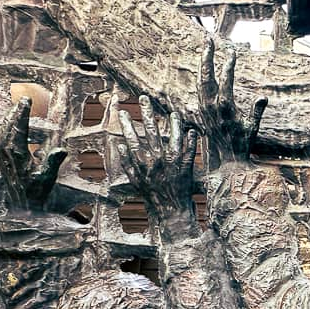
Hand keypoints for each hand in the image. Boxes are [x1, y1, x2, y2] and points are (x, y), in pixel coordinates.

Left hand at [0, 97, 66, 211]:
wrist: (22, 205)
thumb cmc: (36, 191)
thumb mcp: (47, 177)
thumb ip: (53, 162)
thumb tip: (62, 149)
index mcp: (17, 153)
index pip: (19, 127)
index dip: (23, 112)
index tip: (27, 100)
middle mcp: (6, 152)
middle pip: (8, 124)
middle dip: (15, 111)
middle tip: (23, 101)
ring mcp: (1, 154)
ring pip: (1, 129)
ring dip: (8, 118)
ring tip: (16, 109)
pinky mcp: (0, 157)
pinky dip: (3, 127)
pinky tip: (9, 125)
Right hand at [116, 95, 199, 238]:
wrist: (170, 210)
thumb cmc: (151, 196)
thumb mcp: (134, 180)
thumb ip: (126, 163)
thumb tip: (119, 146)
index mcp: (142, 162)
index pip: (131, 137)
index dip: (127, 123)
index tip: (123, 110)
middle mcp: (156, 159)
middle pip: (150, 131)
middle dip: (146, 113)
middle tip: (143, 98)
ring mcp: (172, 162)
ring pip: (171, 136)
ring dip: (172, 123)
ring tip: (172, 112)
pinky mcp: (185, 166)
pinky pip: (188, 148)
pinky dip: (190, 139)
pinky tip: (191, 130)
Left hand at [199, 39, 268, 168]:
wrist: (228, 158)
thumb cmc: (243, 143)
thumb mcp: (253, 127)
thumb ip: (256, 111)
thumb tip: (263, 97)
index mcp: (225, 106)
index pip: (226, 79)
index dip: (229, 64)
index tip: (232, 52)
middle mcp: (211, 105)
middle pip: (206, 75)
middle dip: (207, 56)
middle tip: (208, 40)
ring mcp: (204, 108)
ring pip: (200, 81)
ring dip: (202, 64)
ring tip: (205, 49)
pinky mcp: (202, 111)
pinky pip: (199, 90)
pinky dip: (202, 77)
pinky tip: (205, 69)